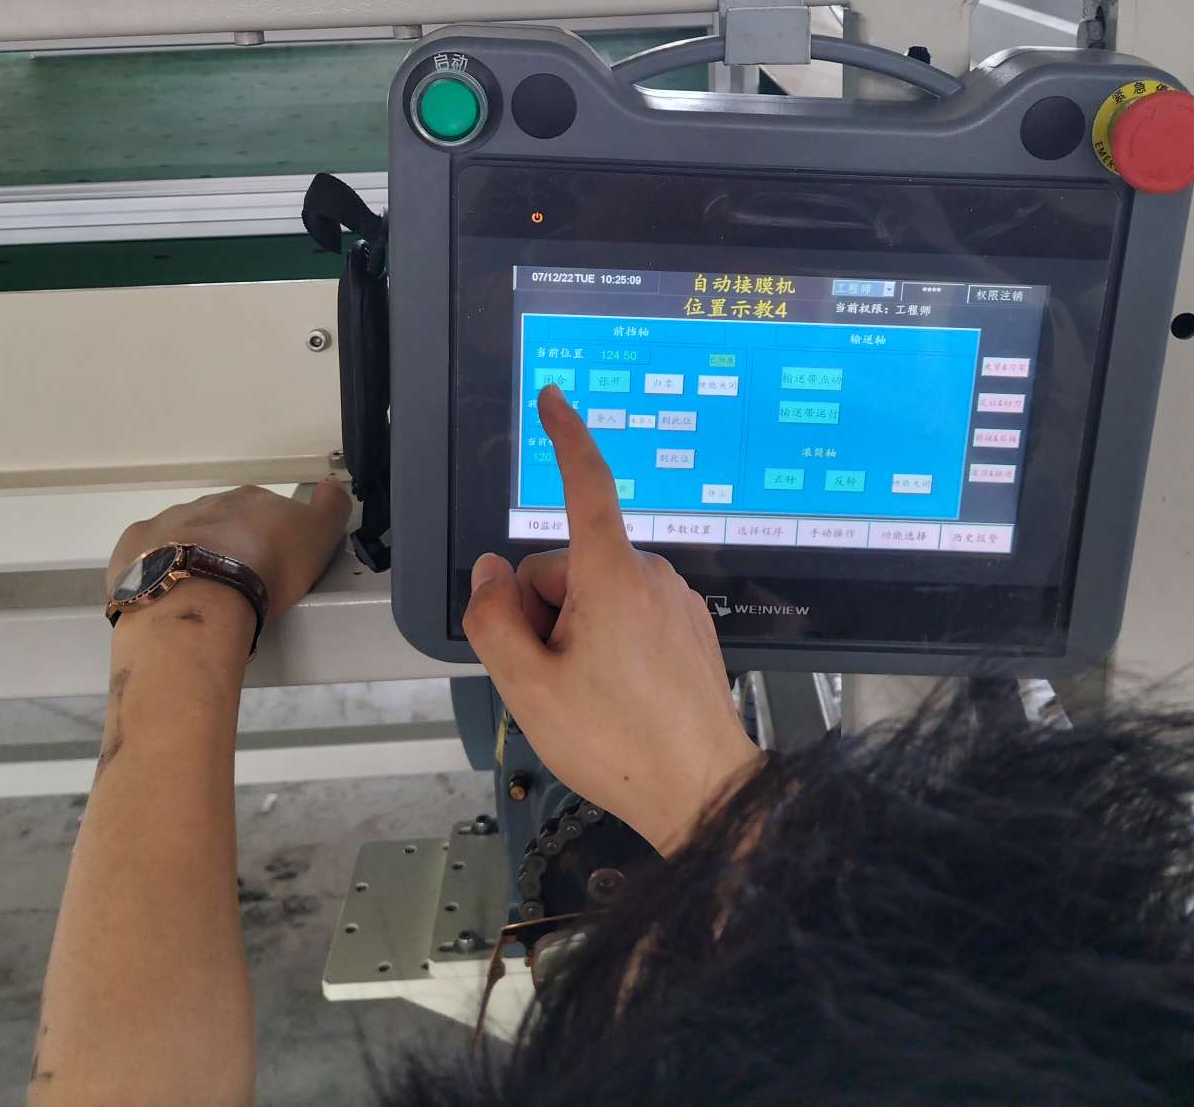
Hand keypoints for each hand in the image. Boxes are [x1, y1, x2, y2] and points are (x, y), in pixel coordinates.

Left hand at [108, 482, 352, 632]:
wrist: (201, 600)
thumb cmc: (267, 568)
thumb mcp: (319, 536)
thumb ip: (331, 507)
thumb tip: (332, 484)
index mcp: (252, 498)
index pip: (267, 511)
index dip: (273, 536)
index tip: (275, 564)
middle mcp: (209, 502)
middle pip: (224, 521)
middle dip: (231, 543)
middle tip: (240, 582)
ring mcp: (167, 521)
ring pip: (185, 535)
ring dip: (194, 555)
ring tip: (203, 594)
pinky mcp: (134, 548)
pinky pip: (147, 554)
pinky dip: (156, 567)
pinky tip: (166, 592)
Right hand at [463, 386, 761, 855]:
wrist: (703, 793)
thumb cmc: (619, 744)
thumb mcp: (528, 687)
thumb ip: (494, 620)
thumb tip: (490, 575)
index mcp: (612, 576)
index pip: (586, 486)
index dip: (565, 439)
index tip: (554, 401)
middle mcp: (651, 576)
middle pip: (566, 567)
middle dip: (544, 611)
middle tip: (550, 677)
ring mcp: (675, 602)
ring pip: (596, 596)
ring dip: (575, 632)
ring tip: (587, 697)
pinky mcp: (689, 629)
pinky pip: (629, 616)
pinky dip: (608, 644)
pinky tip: (615, 697)